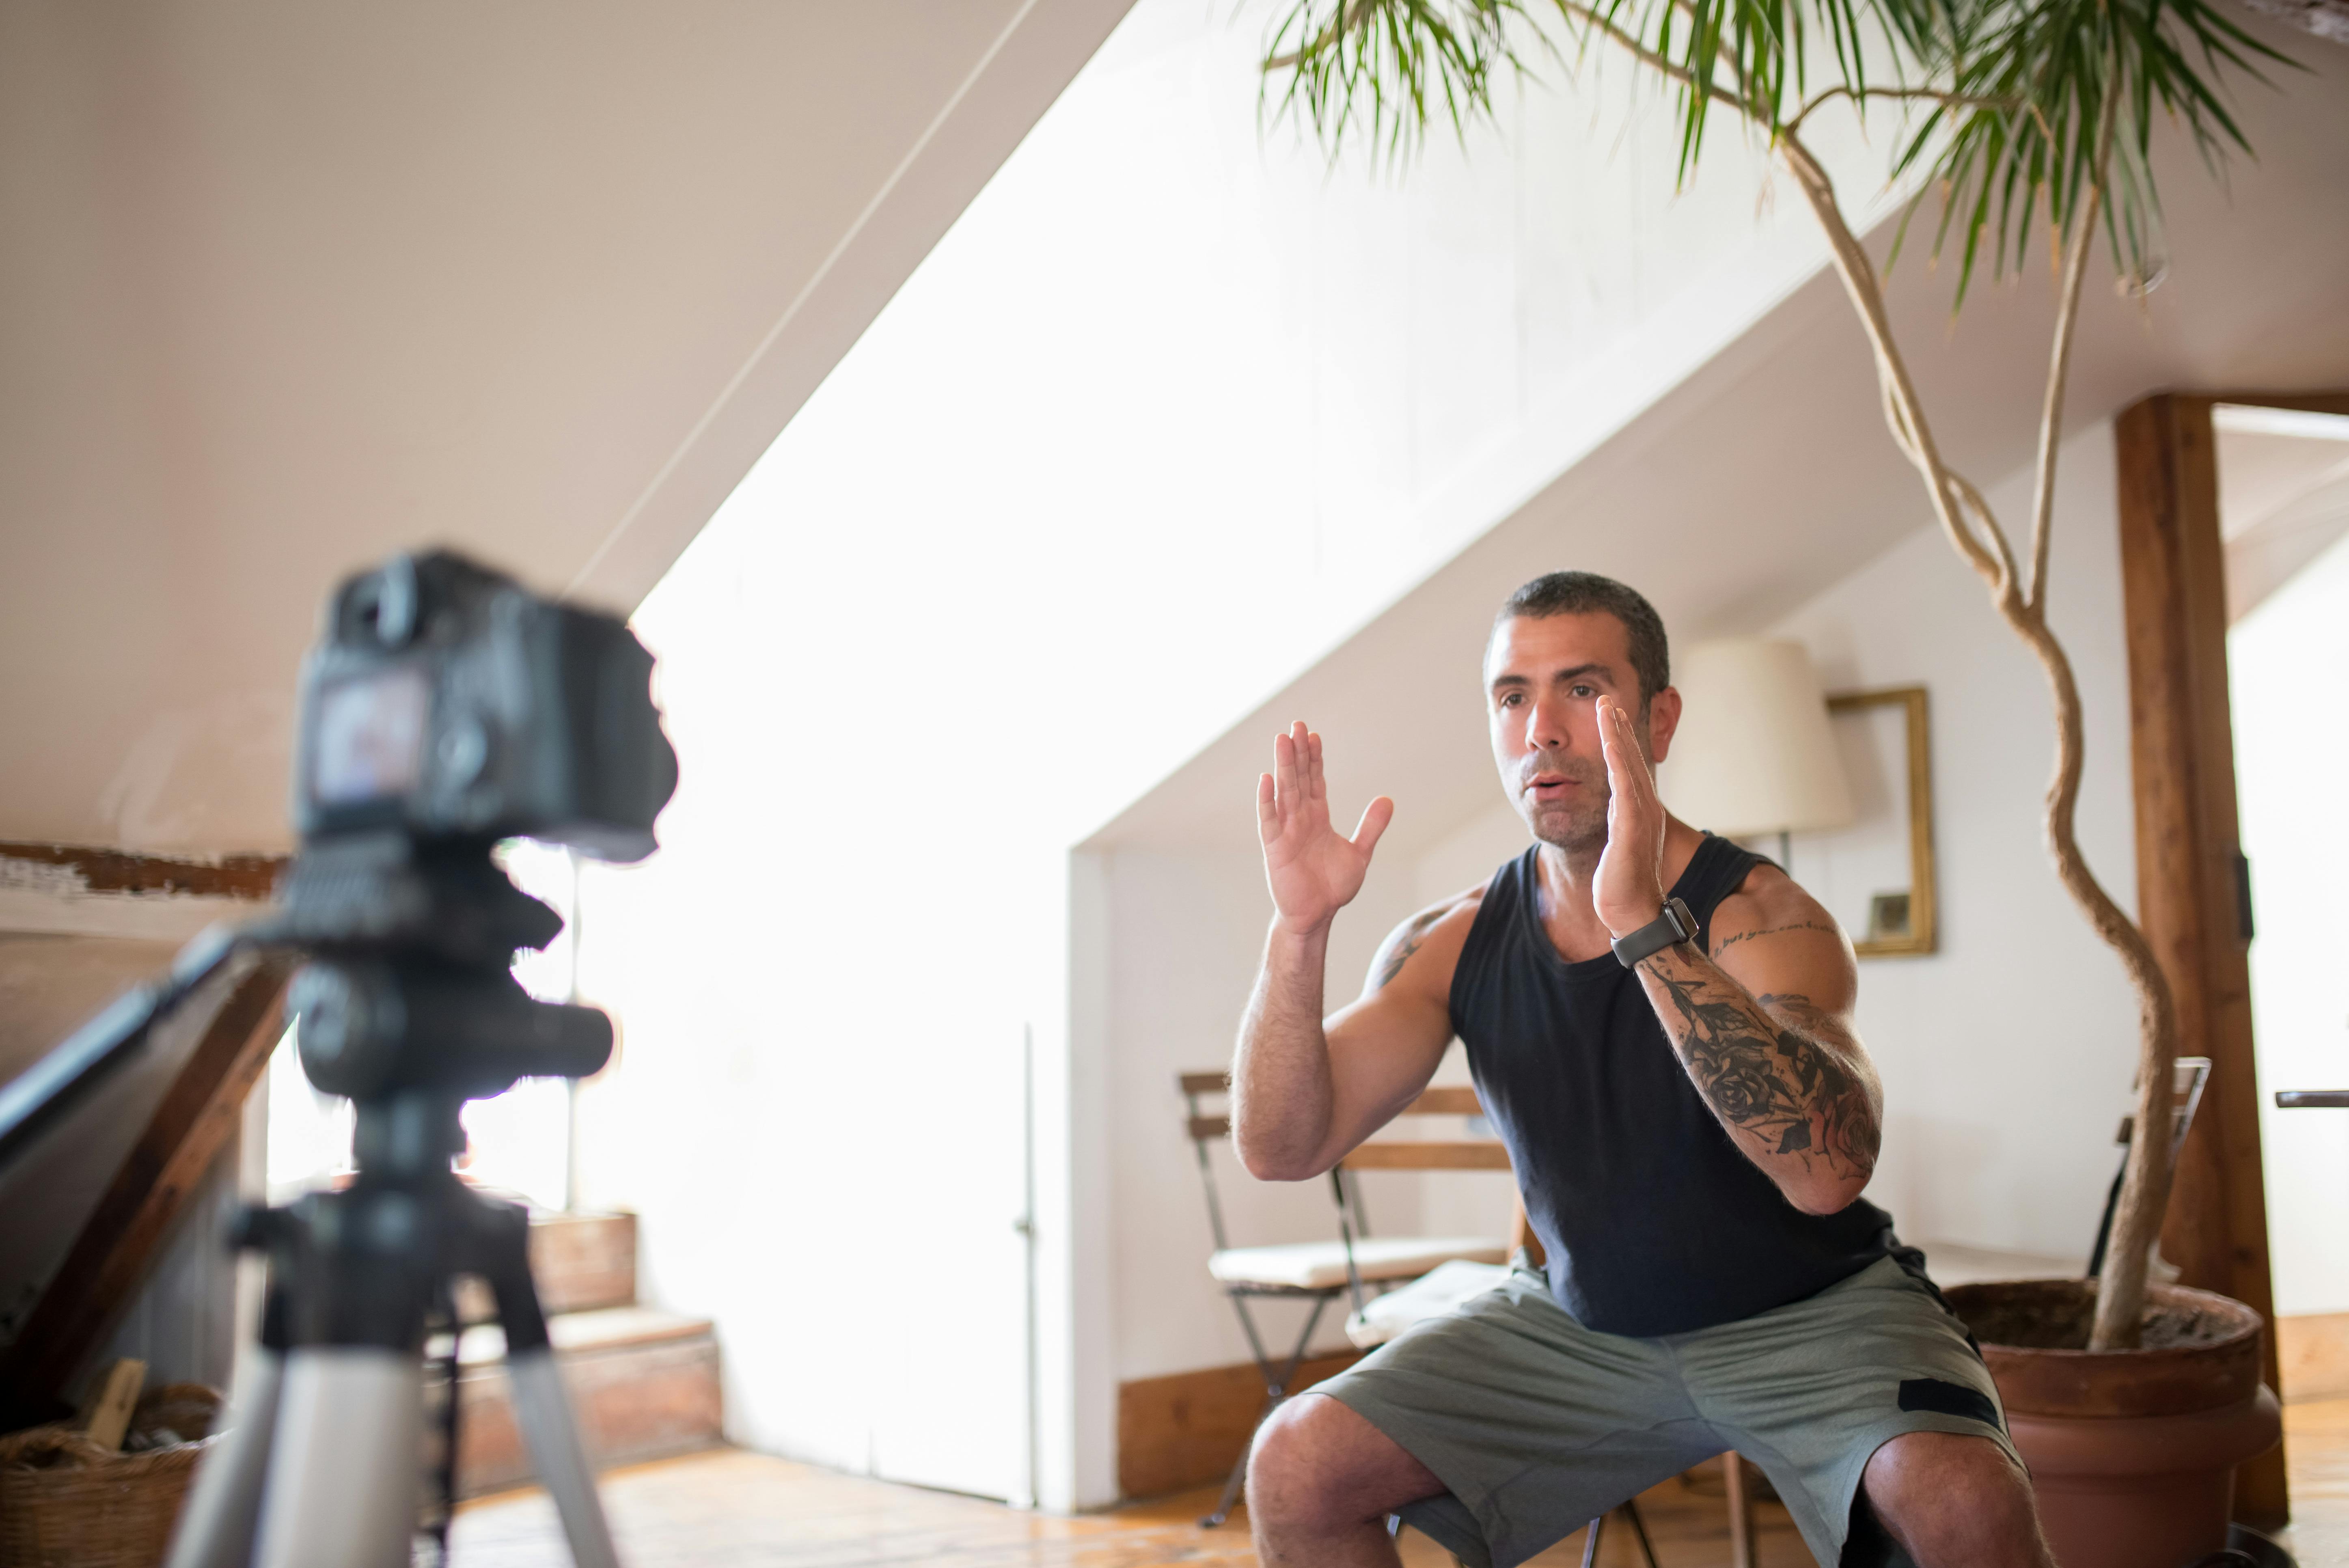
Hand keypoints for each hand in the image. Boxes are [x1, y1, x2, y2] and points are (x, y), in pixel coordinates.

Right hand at [1257, 721, 1393, 933]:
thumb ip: (1371, 827)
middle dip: (1297, 752)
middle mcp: (1299, 819)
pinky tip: (1265, 778)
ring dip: (1282, 766)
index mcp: (1317, 817)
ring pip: (1284, 792)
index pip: (1315, 781)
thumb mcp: (1359, 853)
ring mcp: (1285, 831)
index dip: (1314, 758)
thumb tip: (1388, 799)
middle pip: (1298, 778)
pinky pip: (1269, 820)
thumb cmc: (1333, 887)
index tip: (1314, 735)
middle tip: (1297, 725)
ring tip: (1282, 739)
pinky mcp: (1274, 847)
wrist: (1316, 916)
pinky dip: (1266, 800)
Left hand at [1593, 696, 1667, 937]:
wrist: (1632, 912)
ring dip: (1618, 736)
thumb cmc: (1622, 882)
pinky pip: (1625, 788)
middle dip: (1619, 728)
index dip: (1620, 739)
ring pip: (1629, 767)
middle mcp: (1645, 808)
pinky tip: (1611, 743)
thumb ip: (1620, 819)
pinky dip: (1619, 763)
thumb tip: (1614, 804)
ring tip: (1608, 709)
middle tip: (1608, 700)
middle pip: (1631, 759)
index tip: (1610, 715)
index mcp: (1640, 811)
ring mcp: (1640, 817)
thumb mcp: (1619, 841)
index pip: (1628, 767)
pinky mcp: (1632, 828)